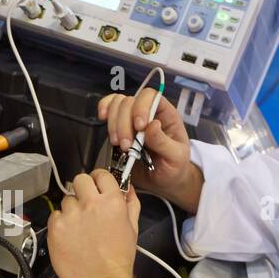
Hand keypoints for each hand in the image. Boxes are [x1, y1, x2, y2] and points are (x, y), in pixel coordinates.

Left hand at [47, 170, 141, 277]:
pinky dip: (60, 223)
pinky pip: (54, 215)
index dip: (98, 179)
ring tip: (79, 228)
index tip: (96, 186)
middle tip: (85, 203)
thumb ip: (130, 203)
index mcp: (112, 201)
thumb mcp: (133, 227)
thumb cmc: (119, 258)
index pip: (101, 174)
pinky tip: (69, 237)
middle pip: (79, 180)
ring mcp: (71, 215)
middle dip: (82, 189)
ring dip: (71, 210)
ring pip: (66, 200)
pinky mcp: (55, 228)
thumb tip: (127, 187)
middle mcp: (90, 204)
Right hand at [98, 87, 203, 211]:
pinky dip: (104, 110)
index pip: (151, 97)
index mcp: (165, 114)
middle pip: (129, 102)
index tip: (139, 127)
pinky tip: (102, 118)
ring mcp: (131, 119)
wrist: (163, 181)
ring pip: (116, 105)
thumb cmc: (174, 166)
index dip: (141, 107)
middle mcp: (147, 112)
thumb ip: (163, 142)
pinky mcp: (119, 128)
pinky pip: (108, 110)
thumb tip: (152, 125)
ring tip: (118, 145)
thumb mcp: (176, 157)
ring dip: (113, 124)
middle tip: (126, 146)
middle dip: (124, 124)